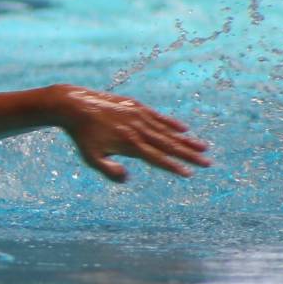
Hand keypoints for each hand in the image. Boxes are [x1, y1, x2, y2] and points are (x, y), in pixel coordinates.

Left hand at [47, 85, 210, 181]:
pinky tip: (185, 129)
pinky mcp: (135, 106)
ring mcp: (138, 115)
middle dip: (190, 155)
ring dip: (186, 140)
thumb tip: (128, 178)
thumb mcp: (90, 158)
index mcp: (129, 144)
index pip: (157, 158)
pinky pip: (158, 116)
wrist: (74, 105)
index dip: (174, 167)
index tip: (189, 174)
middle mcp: (138, 129)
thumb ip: (109, 171)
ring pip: (167, 130)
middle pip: (169, 145)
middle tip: (208, 162)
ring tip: (204, 147)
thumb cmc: (81, 136)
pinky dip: (172, 123)